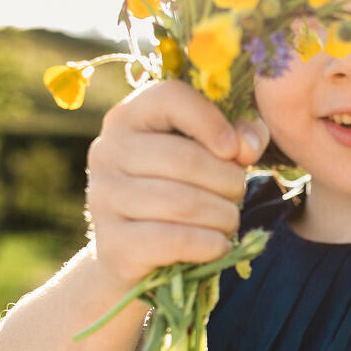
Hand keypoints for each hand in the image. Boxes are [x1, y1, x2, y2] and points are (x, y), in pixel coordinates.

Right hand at [85, 80, 270, 291]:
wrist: (138, 253)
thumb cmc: (184, 189)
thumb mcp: (213, 153)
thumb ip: (240, 135)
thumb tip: (247, 146)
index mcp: (130, 117)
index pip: (170, 98)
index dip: (212, 121)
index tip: (237, 151)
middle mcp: (107, 151)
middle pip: (185, 158)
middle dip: (229, 181)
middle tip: (237, 195)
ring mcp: (104, 198)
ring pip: (183, 204)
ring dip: (224, 216)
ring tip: (229, 220)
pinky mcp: (113, 245)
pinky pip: (175, 241)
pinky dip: (210, 245)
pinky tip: (220, 245)